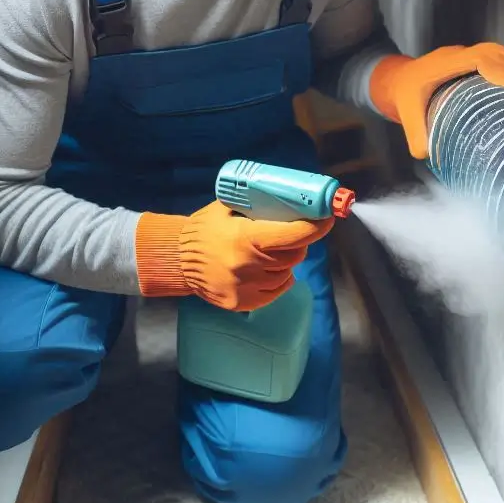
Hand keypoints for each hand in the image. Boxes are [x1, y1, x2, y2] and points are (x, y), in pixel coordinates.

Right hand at [135, 200, 333, 310]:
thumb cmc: (204, 228)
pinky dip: (278, 277)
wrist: (177, 259)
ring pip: (286, 273)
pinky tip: (267, 267)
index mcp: (246, 239)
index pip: (293, 235)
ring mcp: (246, 289)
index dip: (315, 226)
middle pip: (293, 255)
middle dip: (299, 241)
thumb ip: (258, 206)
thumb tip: (294, 198)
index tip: (326, 217)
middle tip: (294, 231)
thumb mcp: (228, 208)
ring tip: (271, 249)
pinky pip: (276, 290)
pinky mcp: (244, 304)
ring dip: (286, 260)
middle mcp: (248, 267)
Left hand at [369, 43, 503, 158]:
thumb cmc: (403, 95)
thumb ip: (415, 135)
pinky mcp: (468, 60)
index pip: (478, 59)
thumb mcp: (406, 114)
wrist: (396, 79)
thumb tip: (427, 154)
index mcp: (442, 65)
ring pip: (495, 51)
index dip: (501, 70)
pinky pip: (493, 56)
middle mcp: (455, 56)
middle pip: (492, 51)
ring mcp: (462, 55)